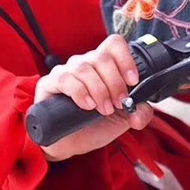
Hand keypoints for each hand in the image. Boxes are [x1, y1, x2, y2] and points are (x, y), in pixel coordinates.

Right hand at [33, 34, 154, 160]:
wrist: (71, 144)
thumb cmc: (93, 126)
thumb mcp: (124, 119)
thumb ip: (140, 113)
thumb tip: (139, 112)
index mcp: (103, 66)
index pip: (114, 44)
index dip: (126, 59)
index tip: (133, 81)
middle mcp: (85, 64)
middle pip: (103, 58)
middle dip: (115, 83)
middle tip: (118, 103)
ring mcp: (66, 71)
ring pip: (85, 68)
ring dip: (99, 90)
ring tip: (104, 109)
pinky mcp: (50, 83)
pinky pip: (66, 79)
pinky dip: (80, 92)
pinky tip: (87, 106)